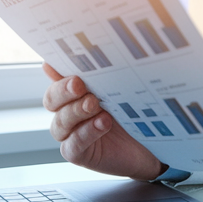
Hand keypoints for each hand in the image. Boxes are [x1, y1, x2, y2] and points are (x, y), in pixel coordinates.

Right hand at [41, 63, 165, 180]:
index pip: (56, 79)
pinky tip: (102, 124)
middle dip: (63, 90)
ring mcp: (70, 133)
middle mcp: (68, 111)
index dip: (54, 69)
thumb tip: (97, 48)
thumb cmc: (135, 113)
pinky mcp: (78, 153)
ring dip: (76, 111)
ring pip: (60, 122)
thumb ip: (105, 74)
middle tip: (78, 84)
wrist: (151, 144)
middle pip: (51, 99)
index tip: (54, 62)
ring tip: (94, 104)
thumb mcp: (122, 90)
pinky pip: (73, 144)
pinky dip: (86, 132)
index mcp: (74, 93)